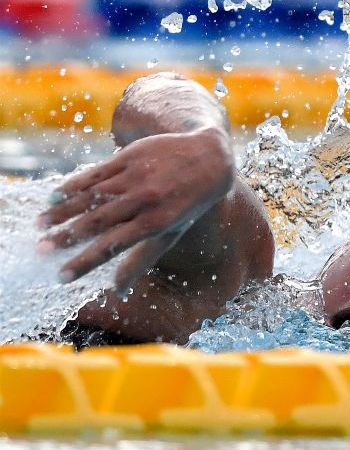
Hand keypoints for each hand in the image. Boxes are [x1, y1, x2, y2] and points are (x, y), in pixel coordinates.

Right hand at [37, 128, 233, 293]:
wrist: (209, 158)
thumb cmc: (189, 203)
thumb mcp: (172, 233)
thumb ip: (142, 260)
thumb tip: (119, 291)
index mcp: (156, 223)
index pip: (112, 247)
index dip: (85, 262)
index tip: (61, 276)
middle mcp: (145, 200)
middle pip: (97, 221)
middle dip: (66, 237)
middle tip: (40, 250)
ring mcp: (136, 176)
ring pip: (92, 196)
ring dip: (62, 211)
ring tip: (39, 225)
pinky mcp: (130, 157)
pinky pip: (96, 173)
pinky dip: (74, 184)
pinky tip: (55, 195)